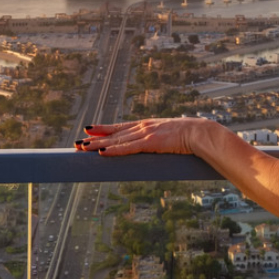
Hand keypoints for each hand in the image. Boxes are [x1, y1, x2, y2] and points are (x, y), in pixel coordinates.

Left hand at [76, 118, 219, 159]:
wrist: (200, 133)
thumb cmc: (190, 136)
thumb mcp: (170, 137)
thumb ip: (161, 140)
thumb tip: (159, 147)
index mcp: (147, 125)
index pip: (120, 127)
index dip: (103, 129)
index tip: (89, 130)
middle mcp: (143, 127)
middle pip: (114, 134)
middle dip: (94, 139)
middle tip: (77, 143)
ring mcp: (146, 134)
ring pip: (117, 141)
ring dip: (98, 145)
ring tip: (82, 148)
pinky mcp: (151, 143)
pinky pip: (128, 148)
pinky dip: (114, 151)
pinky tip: (102, 153)